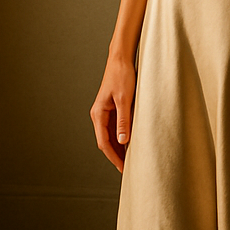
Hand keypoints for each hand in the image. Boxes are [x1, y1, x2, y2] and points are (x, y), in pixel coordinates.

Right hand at [90, 54, 136, 172]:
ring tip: (130, 160)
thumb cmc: (122, 76)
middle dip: (116, 156)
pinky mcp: (112, 109)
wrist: (121, 59)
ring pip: (111, 136)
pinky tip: (131, 144)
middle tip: (128, 170)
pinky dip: (122, 138)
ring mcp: (105, 112)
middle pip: (106, 142)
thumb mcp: (125, 100)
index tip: (123, 169)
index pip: (104, 142)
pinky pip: (115, 128)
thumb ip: (123, 121)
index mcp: (98, 114)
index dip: (114, 157)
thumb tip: (122, 142)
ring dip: (119, 148)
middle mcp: (99, 115)